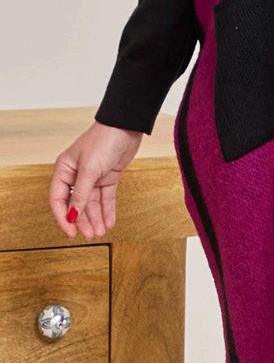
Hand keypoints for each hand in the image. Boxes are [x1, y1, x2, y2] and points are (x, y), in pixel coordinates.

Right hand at [49, 121, 143, 239]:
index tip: (71, 232)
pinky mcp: (108, 177)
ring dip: (96, 218)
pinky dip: (107, 211)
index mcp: (64, 170)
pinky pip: (106, 198)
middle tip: (91, 235)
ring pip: (92, 203)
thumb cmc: (102, 141)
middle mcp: (76, 175)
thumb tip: (72, 215)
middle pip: (77, 204)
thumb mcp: (89, 170)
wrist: (125, 126)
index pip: (58, 199)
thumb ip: (81, 195)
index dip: (63, 217)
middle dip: (83, 221)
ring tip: (101, 232)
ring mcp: (93, 177)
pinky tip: (109, 223)